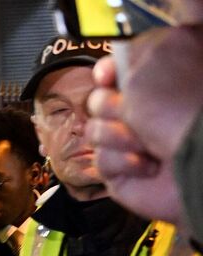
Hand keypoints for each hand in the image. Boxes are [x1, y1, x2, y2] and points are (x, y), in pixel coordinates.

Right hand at [87, 26, 202, 223]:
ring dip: (117, 135)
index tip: (106, 75)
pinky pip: (102, 160)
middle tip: (136, 114)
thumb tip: (112, 56)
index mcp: (163, 78)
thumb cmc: (181, 110)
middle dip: (111, 106)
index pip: (119, 68)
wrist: (195, 159)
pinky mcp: (125, 171)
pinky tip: (147, 164)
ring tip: (147, 143)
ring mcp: (136, 141)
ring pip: (95, 131)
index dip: (108, 71)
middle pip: (99, 100)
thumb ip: (128, 50)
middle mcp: (150, 109)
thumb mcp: (152, 60)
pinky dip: (122, 161)